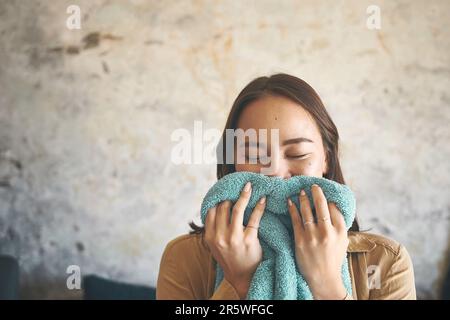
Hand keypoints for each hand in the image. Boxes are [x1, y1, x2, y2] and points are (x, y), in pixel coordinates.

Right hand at [204, 182, 265, 298]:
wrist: (242, 277)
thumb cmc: (230, 258)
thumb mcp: (216, 245)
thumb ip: (214, 228)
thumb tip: (217, 205)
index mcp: (210, 236)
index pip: (211, 210)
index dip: (219, 198)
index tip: (226, 191)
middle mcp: (219, 236)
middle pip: (224, 207)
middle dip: (231, 196)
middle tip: (239, 188)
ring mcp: (234, 238)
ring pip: (237, 209)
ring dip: (244, 195)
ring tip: (249, 186)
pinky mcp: (249, 240)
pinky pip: (254, 218)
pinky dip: (259, 206)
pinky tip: (262, 199)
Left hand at [287, 184, 348, 299]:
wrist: (323, 278)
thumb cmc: (333, 259)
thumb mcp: (343, 241)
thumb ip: (339, 224)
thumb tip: (333, 205)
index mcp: (340, 231)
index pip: (334, 208)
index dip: (328, 199)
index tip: (323, 192)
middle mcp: (327, 232)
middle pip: (321, 206)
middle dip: (316, 193)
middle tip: (313, 185)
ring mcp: (313, 236)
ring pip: (307, 211)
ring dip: (303, 199)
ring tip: (301, 192)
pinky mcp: (300, 240)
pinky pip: (295, 220)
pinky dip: (292, 209)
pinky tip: (290, 202)